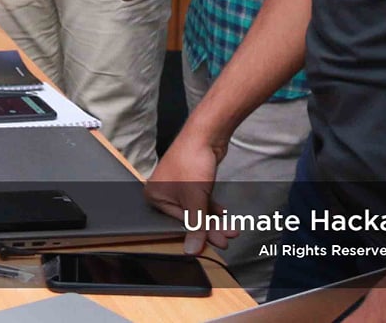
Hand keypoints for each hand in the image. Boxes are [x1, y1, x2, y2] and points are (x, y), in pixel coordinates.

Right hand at [144, 127, 231, 255]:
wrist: (206, 135)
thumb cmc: (192, 163)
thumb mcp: (195, 200)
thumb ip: (195, 227)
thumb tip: (192, 251)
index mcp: (155, 196)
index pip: (178, 222)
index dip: (199, 233)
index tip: (217, 242)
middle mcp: (163, 191)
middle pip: (188, 217)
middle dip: (210, 227)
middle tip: (227, 237)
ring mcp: (177, 186)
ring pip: (196, 209)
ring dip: (213, 219)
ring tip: (230, 229)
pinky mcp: (190, 180)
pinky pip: (199, 200)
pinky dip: (210, 206)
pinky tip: (222, 212)